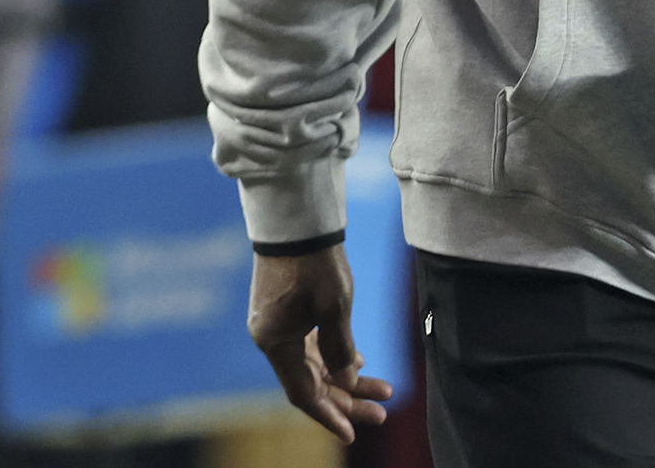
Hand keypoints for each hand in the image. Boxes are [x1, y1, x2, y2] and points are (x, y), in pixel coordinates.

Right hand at [247, 245, 391, 441]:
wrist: (297, 221)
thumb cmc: (314, 263)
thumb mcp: (335, 310)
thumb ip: (340, 351)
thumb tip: (346, 383)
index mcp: (274, 341)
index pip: (303, 393)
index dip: (329, 416)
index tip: (354, 433)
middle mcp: (270, 336)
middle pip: (310, 381)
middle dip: (347, 398)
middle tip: (383, 410)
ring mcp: (277, 323)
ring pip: (314, 364)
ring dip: (346, 378)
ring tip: (383, 388)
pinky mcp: (285, 310)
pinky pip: (310, 345)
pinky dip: (334, 356)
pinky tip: (359, 361)